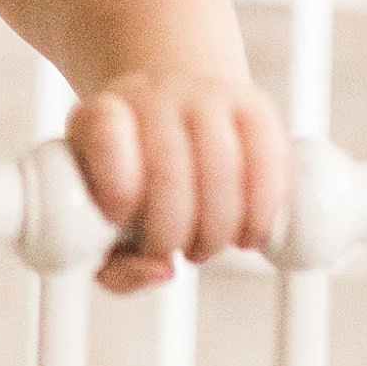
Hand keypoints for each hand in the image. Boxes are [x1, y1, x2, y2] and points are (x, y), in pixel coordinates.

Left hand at [66, 71, 287, 295]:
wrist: (175, 102)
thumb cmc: (134, 178)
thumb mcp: (102, 218)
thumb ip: (116, 267)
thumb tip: (162, 270)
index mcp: (98, 117)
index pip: (104, 132)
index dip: (114, 183)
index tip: (120, 218)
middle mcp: (149, 95)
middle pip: (169, 170)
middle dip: (174, 233)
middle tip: (177, 251)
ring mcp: (204, 94)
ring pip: (222, 166)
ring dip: (218, 229)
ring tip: (207, 246)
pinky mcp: (254, 105)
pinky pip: (268, 158)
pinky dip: (263, 210)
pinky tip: (250, 235)